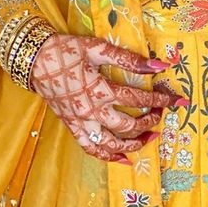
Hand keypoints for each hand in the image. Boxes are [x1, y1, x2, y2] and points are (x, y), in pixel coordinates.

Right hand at [30, 34, 185, 162]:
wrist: (34, 60)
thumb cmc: (66, 50)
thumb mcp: (97, 48)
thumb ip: (127, 59)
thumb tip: (158, 66)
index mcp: (100, 90)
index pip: (137, 99)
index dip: (158, 100)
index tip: (172, 99)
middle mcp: (91, 111)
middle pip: (128, 125)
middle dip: (149, 121)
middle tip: (160, 113)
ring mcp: (81, 122)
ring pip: (111, 144)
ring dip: (134, 144)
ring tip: (149, 137)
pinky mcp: (72, 126)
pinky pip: (91, 148)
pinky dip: (108, 156)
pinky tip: (123, 158)